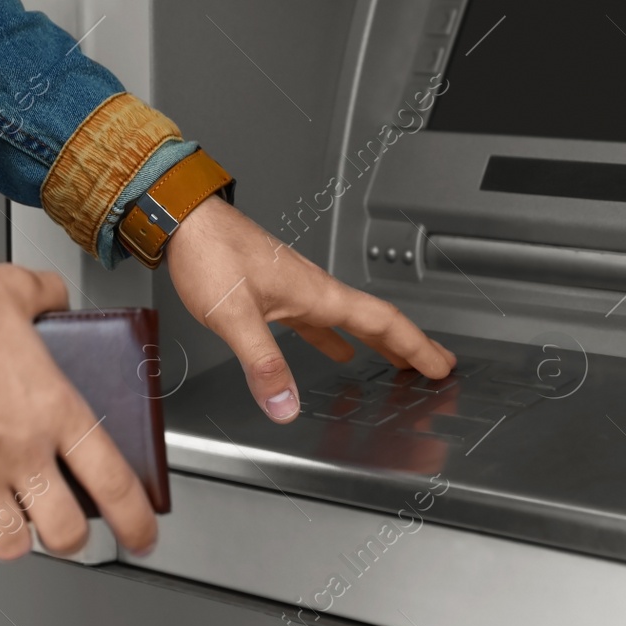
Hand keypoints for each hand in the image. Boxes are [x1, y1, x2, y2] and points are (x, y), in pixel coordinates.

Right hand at [0, 262, 157, 561]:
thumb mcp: (13, 287)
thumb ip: (46, 295)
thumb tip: (55, 296)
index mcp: (54, 408)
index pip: (115, 481)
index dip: (137, 521)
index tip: (143, 537)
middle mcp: (19, 449)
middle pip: (66, 531)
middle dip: (70, 537)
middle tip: (61, 526)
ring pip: (9, 546)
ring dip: (10, 540)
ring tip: (4, 521)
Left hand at [166, 196, 454, 421]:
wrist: (185, 219)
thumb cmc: (210, 252)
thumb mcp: (235, 316)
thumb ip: (263, 363)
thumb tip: (286, 406)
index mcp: (316, 293)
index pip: (381, 321)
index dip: (415, 346)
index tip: (440, 365)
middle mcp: (313, 289)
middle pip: (375, 320)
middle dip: (408, 346)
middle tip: (434, 367)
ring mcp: (296, 290)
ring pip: (349, 321)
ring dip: (376, 343)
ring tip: (394, 363)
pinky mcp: (276, 292)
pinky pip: (319, 321)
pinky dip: (336, 339)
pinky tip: (335, 350)